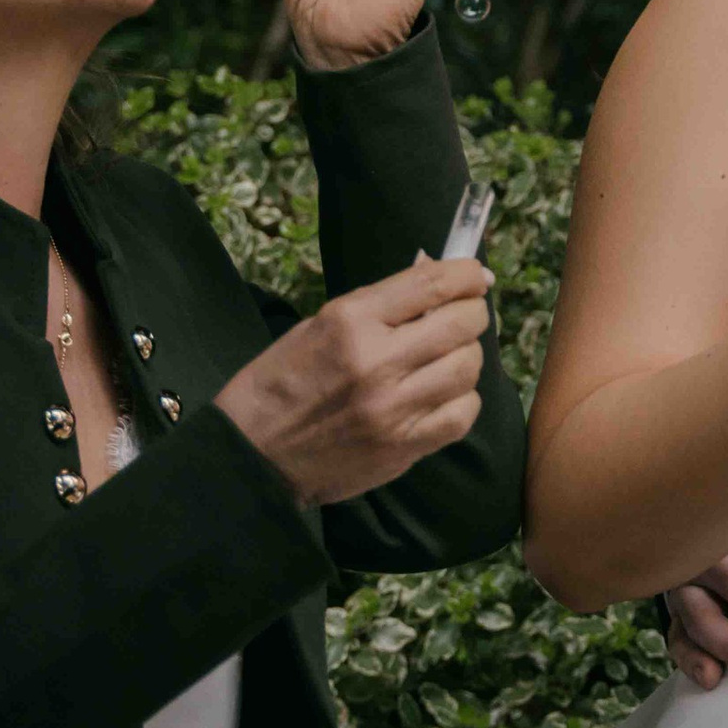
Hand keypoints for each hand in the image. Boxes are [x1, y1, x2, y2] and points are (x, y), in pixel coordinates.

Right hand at [218, 255, 491, 503]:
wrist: (251, 454)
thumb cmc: (280, 382)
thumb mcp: (319, 324)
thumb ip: (378, 307)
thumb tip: (435, 285)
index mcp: (351, 321)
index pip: (432, 284)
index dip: (466, 274)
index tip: (476, 276)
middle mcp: (378, 362)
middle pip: (462, 323)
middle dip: (473, 312)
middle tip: (466, 314)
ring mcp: (394, 409)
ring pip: (469, 368)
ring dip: (466, 355)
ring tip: (448, 356)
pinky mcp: (403, 447)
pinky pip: (462, 415)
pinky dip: (463, 400)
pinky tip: (444, 394)